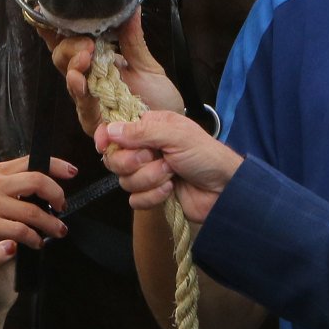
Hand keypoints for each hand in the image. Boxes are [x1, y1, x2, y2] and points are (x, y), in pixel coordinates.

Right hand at [0, 157, 74, 255]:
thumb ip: (13, 183)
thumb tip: (44, 186)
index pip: (33, 161)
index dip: (57, 165)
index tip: (72, 172)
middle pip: (38, 181)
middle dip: (57, 195)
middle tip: (63, 207)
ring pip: (33, 211)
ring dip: (51, 224)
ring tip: (58, 231)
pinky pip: (20, 231)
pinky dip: (34, 239)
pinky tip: (36, 243)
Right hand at [37, 12, 184, 135]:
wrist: (172, 132)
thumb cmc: (159, 100)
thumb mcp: (147, 65)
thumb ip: (133, 40)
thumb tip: (131, 7)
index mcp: (97, 64)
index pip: (69, 43)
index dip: (54, 29)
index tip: (45, 13)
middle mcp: (88, 82)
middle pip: (63, 60)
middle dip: (69, 48)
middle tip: (86, 44)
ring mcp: (90, 103)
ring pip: (70, 83)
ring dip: (73, 68)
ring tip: (83, 59)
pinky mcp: (95, 125)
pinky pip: (84, 109)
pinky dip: (82, 95)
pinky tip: (81, 82)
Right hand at [97, 112, 241, 223]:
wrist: (224, 189)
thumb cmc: (206, 155)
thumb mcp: (176, 135)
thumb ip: (142, 132)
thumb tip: (111, 130)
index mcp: (149, 128)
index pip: (116, 130)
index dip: (106, 137)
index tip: (103, 145)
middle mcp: (145, 150)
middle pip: (115, 158)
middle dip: (134, 162)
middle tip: (157, 158)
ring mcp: (148, 174)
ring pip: (125, 181)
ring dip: (150, 179)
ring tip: (171, 174)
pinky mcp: (152, 195)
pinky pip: (135, 200)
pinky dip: (153, 196)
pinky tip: (170, 190)